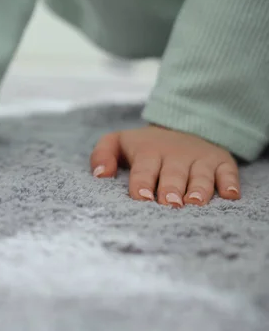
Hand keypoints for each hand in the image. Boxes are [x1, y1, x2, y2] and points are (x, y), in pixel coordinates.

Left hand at [90, 125, 240, 206]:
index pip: (144, 169)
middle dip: (171, 190)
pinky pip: (228, 172)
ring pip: (201, 176)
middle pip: (173, 175)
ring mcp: (200, 159)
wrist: (181, 125)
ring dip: (199, 189)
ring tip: (195, 203)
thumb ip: (102, 154)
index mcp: (148, 152)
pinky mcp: (221, 161)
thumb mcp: (117, 142)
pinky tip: (230, 195)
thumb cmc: (144, 146)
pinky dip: (230, 183)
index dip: (142, 183)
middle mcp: (175, 155)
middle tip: (170, 204)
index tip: (142, 198)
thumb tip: (100, 175)